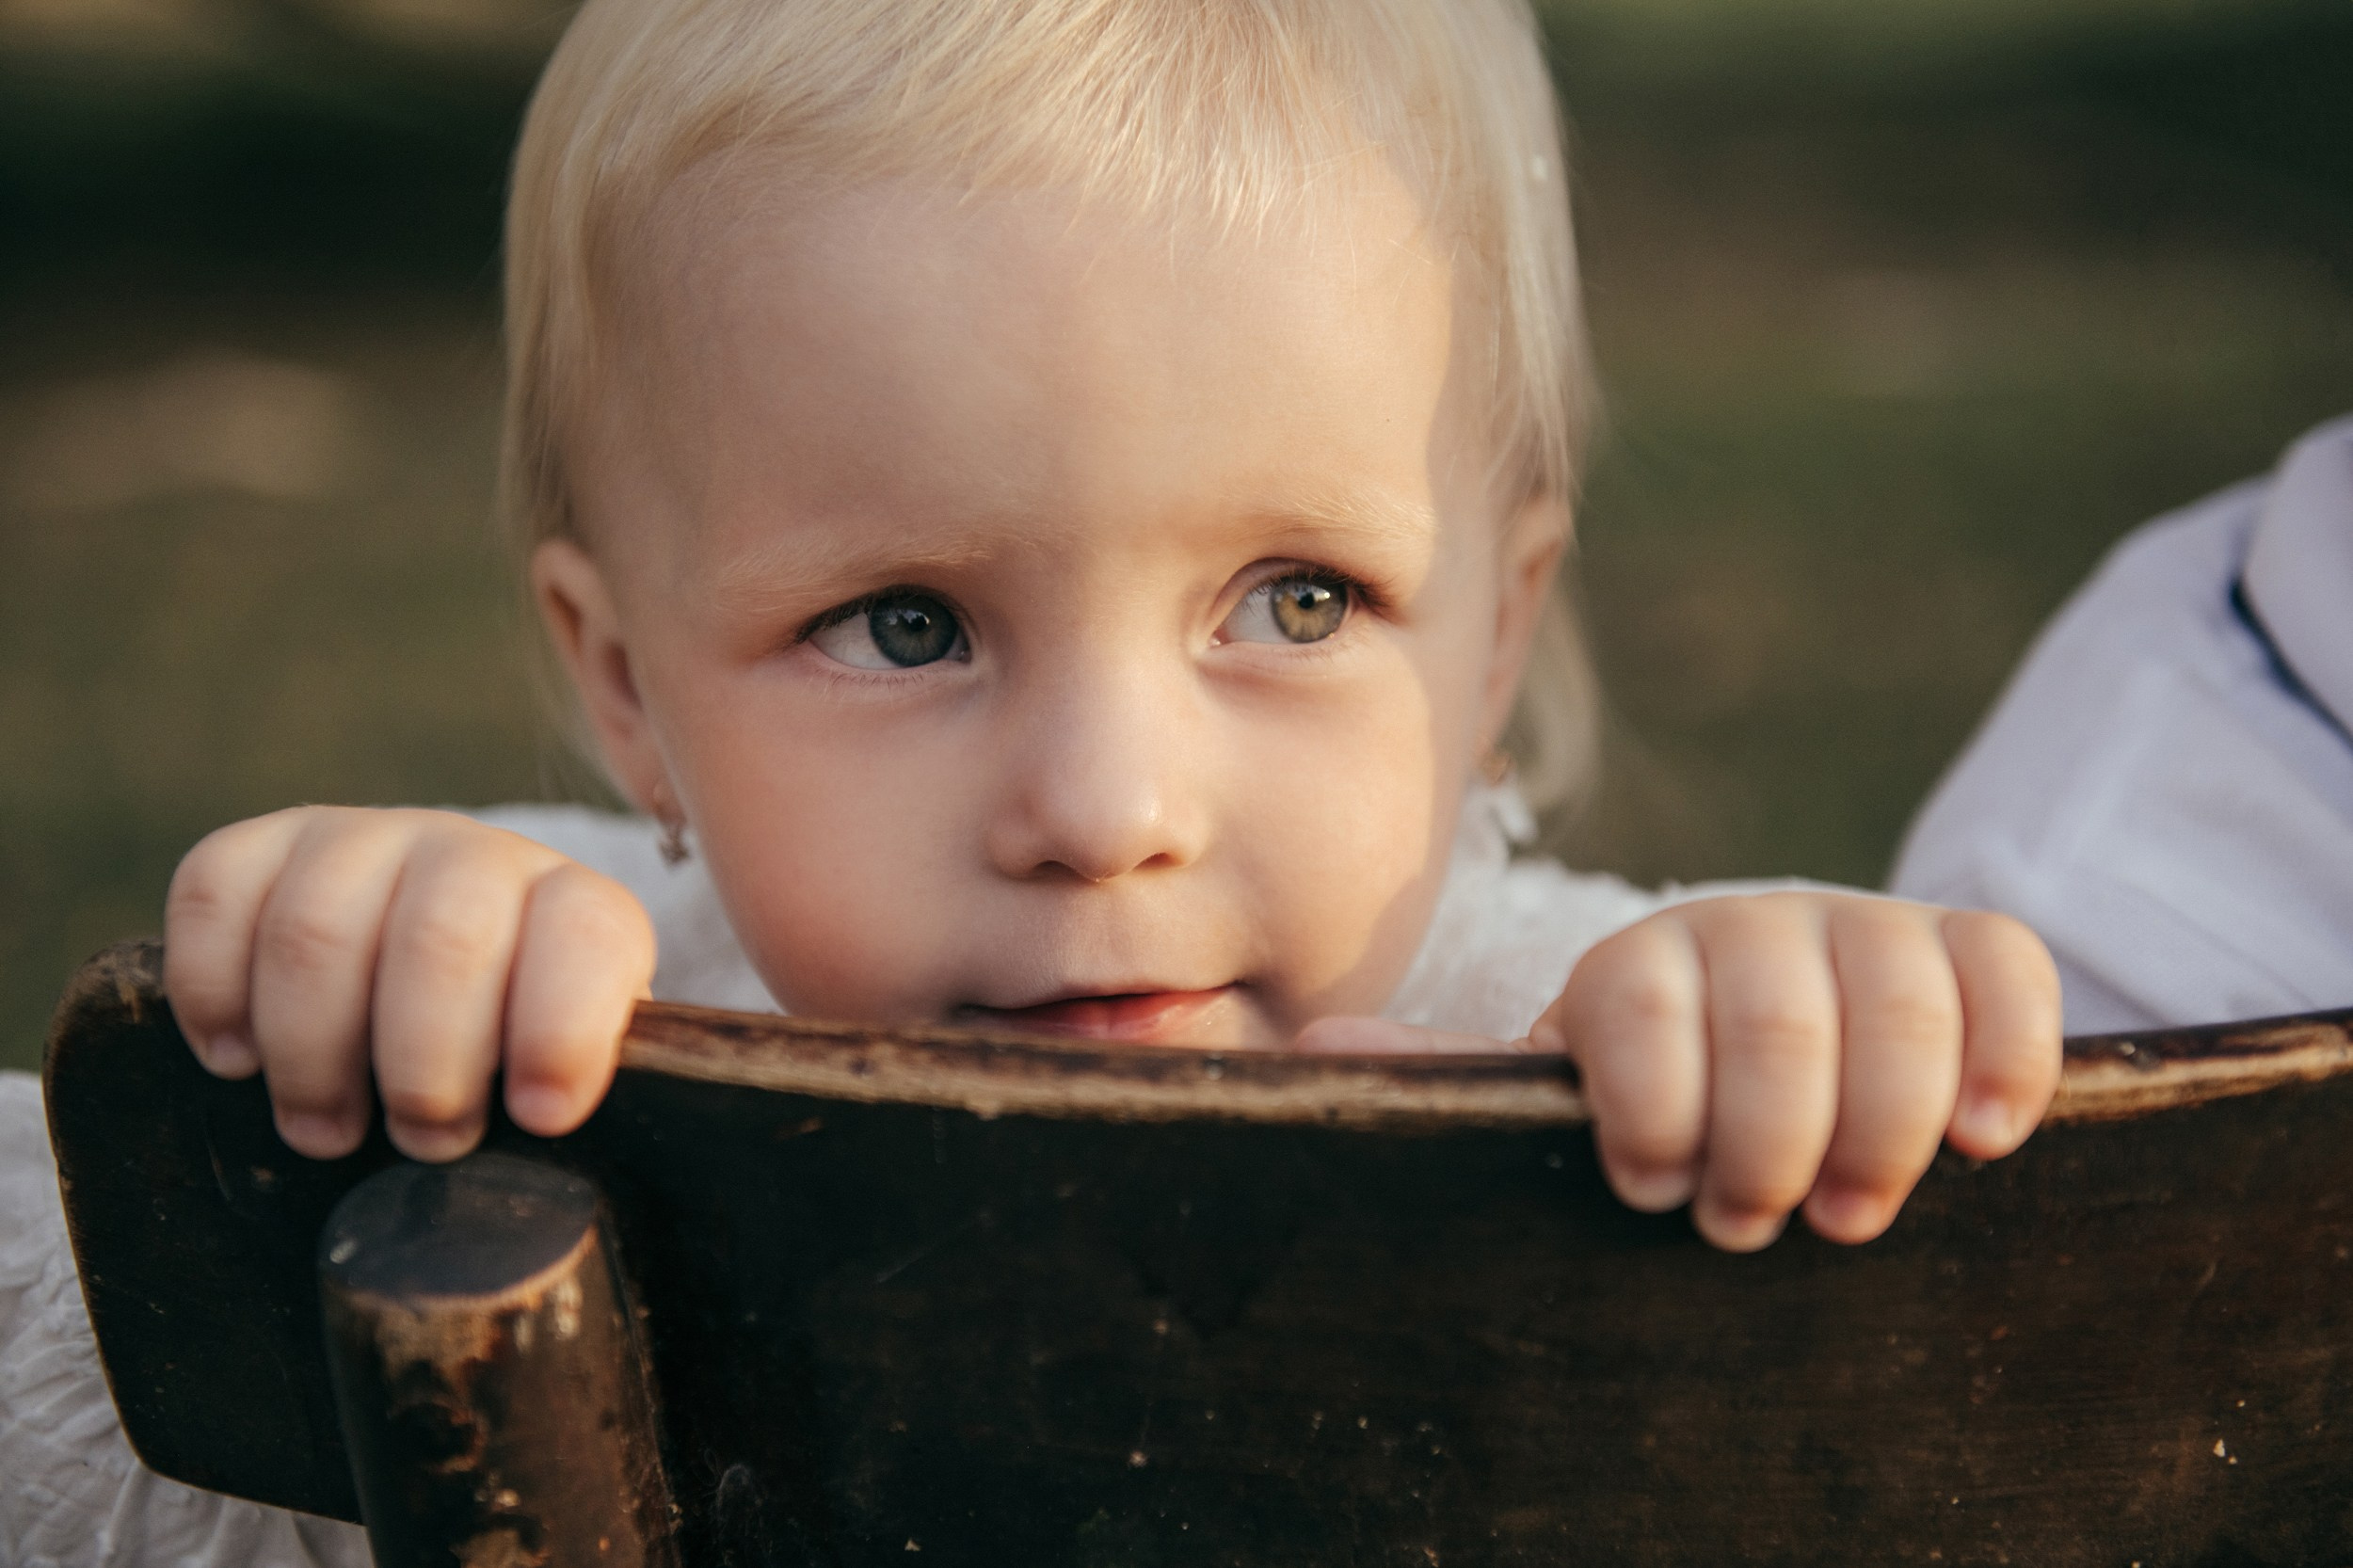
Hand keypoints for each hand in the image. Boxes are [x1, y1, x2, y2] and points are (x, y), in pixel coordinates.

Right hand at [164, 807, 655, 1162]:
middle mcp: (473, 857)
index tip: (540, 1117)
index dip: (561, 1032)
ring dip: (311, 1055)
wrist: (441, 965)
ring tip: (327, 1128)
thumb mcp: (568, 1075)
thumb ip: (576, 1097)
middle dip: (424, 1070)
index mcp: (576, 910)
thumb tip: (546, 1140)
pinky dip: (213, 993)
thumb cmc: (510, 1049)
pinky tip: (241, 1058)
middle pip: (440, 941)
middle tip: (422, 1140)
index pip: (585, 937)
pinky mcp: (264, 849)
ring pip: (314, 930)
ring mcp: (364, 841)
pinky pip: (212, 894)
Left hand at [1294, 893, 2060, 1251]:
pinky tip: (1982, 1140)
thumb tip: (1323, 1052)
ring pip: (1895, 992)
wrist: (1769, 1065)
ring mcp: (1862, 928)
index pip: (1641, 1008)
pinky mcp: (1965, 948)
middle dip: (1771, 1139)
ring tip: (1857, 1213)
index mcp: (1634, 966)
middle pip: (1774, 1013)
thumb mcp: (1560, 1101)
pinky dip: (2004, 1050)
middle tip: (1760, 1228)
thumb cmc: (1650, 1111)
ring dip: (1885, 1120)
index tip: (1650, 1192)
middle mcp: (1745, 925)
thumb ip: (1467, 1080)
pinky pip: (2006, 965)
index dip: (1654, 1113)